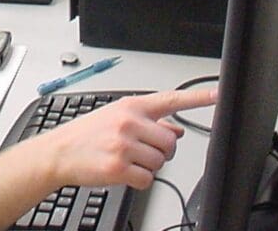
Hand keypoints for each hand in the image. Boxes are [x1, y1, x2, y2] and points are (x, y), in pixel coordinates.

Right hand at [42, 88, 216, 190]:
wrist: (59, 152)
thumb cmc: (87, 134)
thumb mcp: (117, 117)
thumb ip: (149, 121)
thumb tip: (175, 128)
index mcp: (132, 105)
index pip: (172, 100)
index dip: (198, 99)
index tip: (218, 96)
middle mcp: (129, 122)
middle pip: (170, 142)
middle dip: (161, 151)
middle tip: (140, 150)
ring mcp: (124, 144)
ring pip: (160, 162)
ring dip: (148, 166)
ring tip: (126, 159)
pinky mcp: (119, 167)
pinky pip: (148, 179)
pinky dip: (139, 181)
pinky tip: (123, 172)